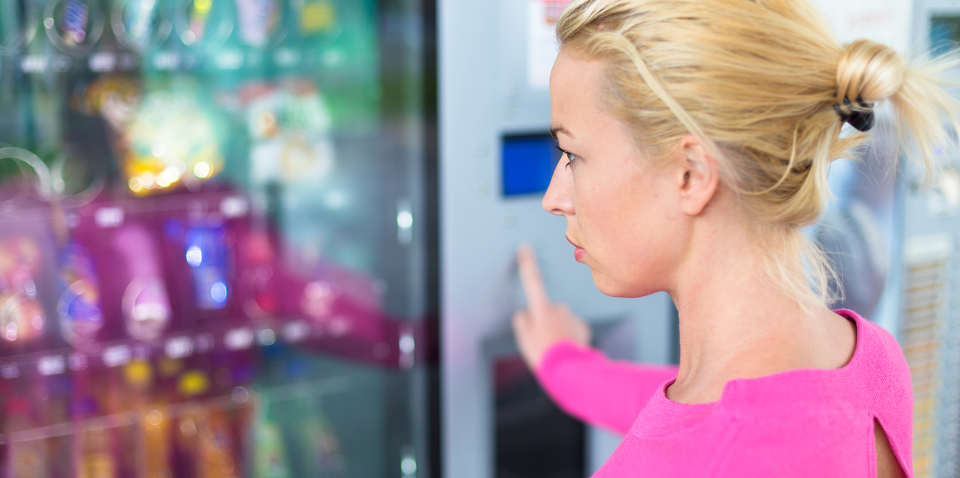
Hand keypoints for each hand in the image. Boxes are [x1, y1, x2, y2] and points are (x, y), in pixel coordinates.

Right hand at [513, 244, 590, 369]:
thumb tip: (524, 314)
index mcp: (541, 308)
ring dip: (557, 329)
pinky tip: (567, 350)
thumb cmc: (543, 354)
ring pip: (560, 319)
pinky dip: (568, 336)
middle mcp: (558, 307)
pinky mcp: (582, 326)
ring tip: (555, 348)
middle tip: (542, 341)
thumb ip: (522, 323)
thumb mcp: (524, 340)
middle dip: (545, 320)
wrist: (569, 370)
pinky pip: (572, 328)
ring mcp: (572, 316)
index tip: (525, 247)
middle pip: (547, 309)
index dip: (527, 264)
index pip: (532, 281)